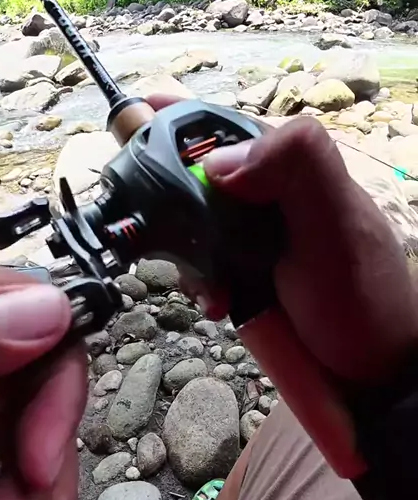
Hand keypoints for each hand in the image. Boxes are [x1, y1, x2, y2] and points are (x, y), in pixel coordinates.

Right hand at [148, 95, 417, 384]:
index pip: (216, 127)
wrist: (373, 373)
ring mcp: (248, 235)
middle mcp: (262, 192)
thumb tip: (214, 162)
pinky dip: (198, 284)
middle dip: (168, 206)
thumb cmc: (361, 296)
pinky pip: (198, 266)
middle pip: (186, 177)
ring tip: (216, 290)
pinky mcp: (239, 274)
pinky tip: (217, 304)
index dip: (169, 126)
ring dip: (186, 256)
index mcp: (286, 164)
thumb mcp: (336, 222)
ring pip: (185, 225)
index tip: (126, 136)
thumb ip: (296, 166)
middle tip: (163, 236)